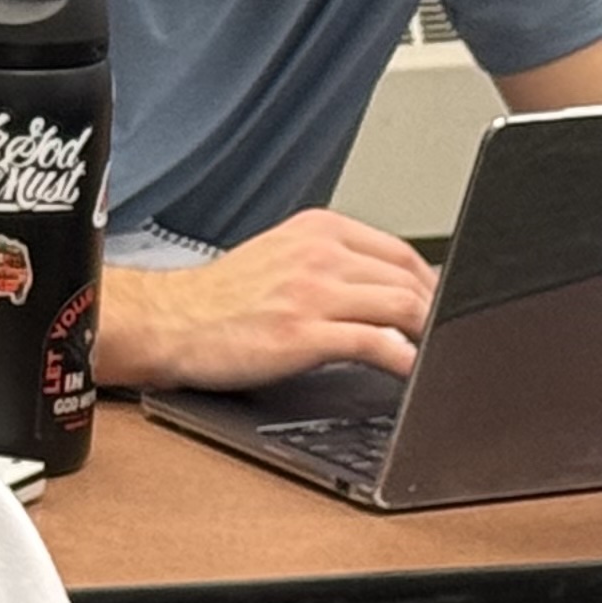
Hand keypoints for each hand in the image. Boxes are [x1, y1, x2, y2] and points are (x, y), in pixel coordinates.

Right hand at [102, 210, 438, 389]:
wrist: (165, 323)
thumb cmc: (215, 301)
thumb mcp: (279, 258)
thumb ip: (329, 264)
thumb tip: (380, 288)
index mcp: (319, 230)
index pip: (401, 252)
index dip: (429, 284)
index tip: (433, 307)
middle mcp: (320, 255)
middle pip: (410, 279)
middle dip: (434, 312)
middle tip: (438, 336)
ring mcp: (313, 294)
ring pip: (403, 308)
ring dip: (426, 334)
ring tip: (429, 354)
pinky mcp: (303, 335)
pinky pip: (377, 344)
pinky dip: (404, 359)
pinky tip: (410, 371)